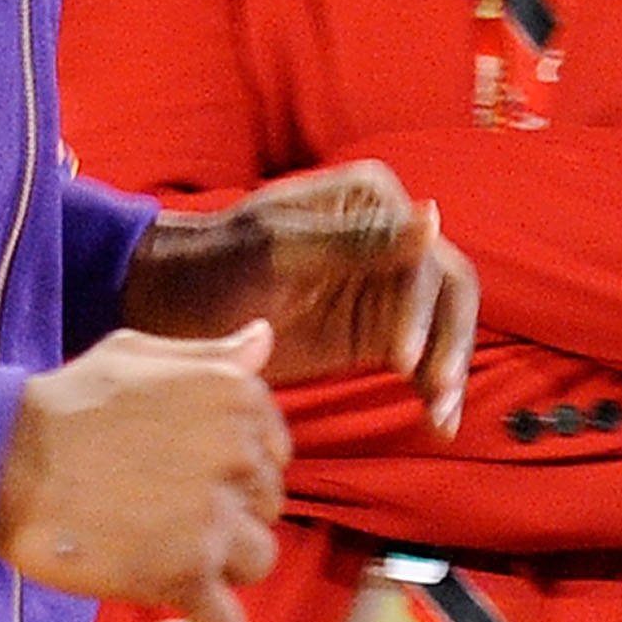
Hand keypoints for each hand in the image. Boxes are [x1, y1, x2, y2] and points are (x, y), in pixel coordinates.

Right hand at [0, 322, 289, 621]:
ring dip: (213, 569)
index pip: (275, 453)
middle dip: (224, 516)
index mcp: (233, 395)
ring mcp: (214, 517)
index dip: (234, 473)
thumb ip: (209, 355)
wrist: (1, 457)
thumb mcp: (137, 354)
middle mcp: (237, 453)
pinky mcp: (185, 573)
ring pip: (256, 563)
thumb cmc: (65, 404)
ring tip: (158, 560)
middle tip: (161, 515)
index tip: (190, 480)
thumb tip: (265, 338)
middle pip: (266, 509)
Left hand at [122, 163, 476, 434]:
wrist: (171, 303)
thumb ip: (354, 241)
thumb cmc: (215, 264)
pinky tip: (437, 422)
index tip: (400, 358)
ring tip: (440, 417)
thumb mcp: (279, 251)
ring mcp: (383, 284)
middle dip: (449, 343)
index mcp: (369, 199)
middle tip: (436, 391)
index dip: (421, 308)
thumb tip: (434, 217)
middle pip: (449, 290)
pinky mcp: (375, 329)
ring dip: (448, 370)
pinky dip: (431, 388)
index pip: (422, 256)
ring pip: (443, 326)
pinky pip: (420, 358)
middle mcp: (388, 234)